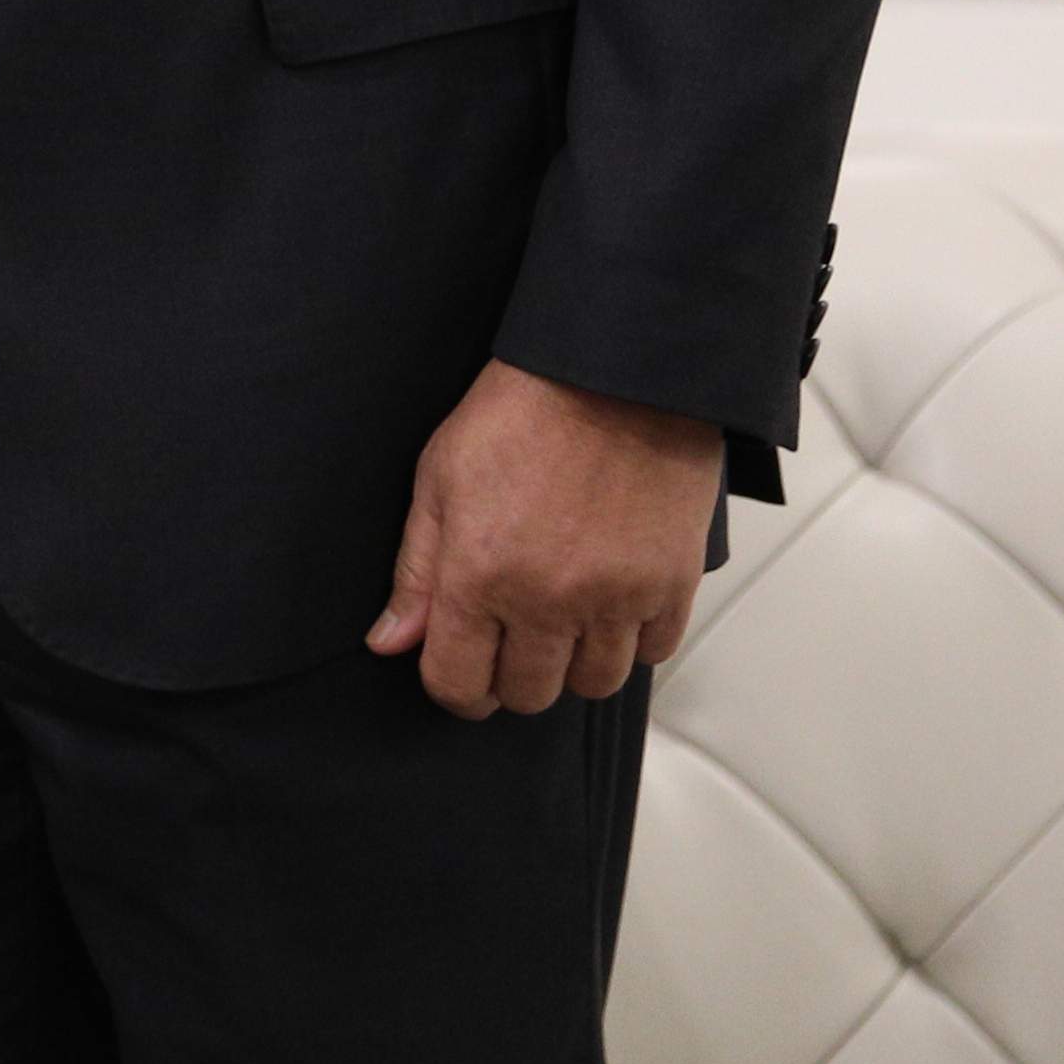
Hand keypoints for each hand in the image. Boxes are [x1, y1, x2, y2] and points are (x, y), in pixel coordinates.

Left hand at [364, 359, 723, 717]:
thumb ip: (415, 571)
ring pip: (593, 684)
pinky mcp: (672, 584)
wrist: (613, 368)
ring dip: (573, 662)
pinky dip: (632, 638)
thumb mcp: (440, 478)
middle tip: (510, 634)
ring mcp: (617, 598)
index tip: (459, 666)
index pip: (459, 684)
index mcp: (481, 576)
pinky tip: (611, 599)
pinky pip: (654, 652)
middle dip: (511, 675)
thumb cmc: (523, 410)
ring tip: (563, 615)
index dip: (454, 686)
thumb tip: (392, 640)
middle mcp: (549, 600)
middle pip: (527, 695)